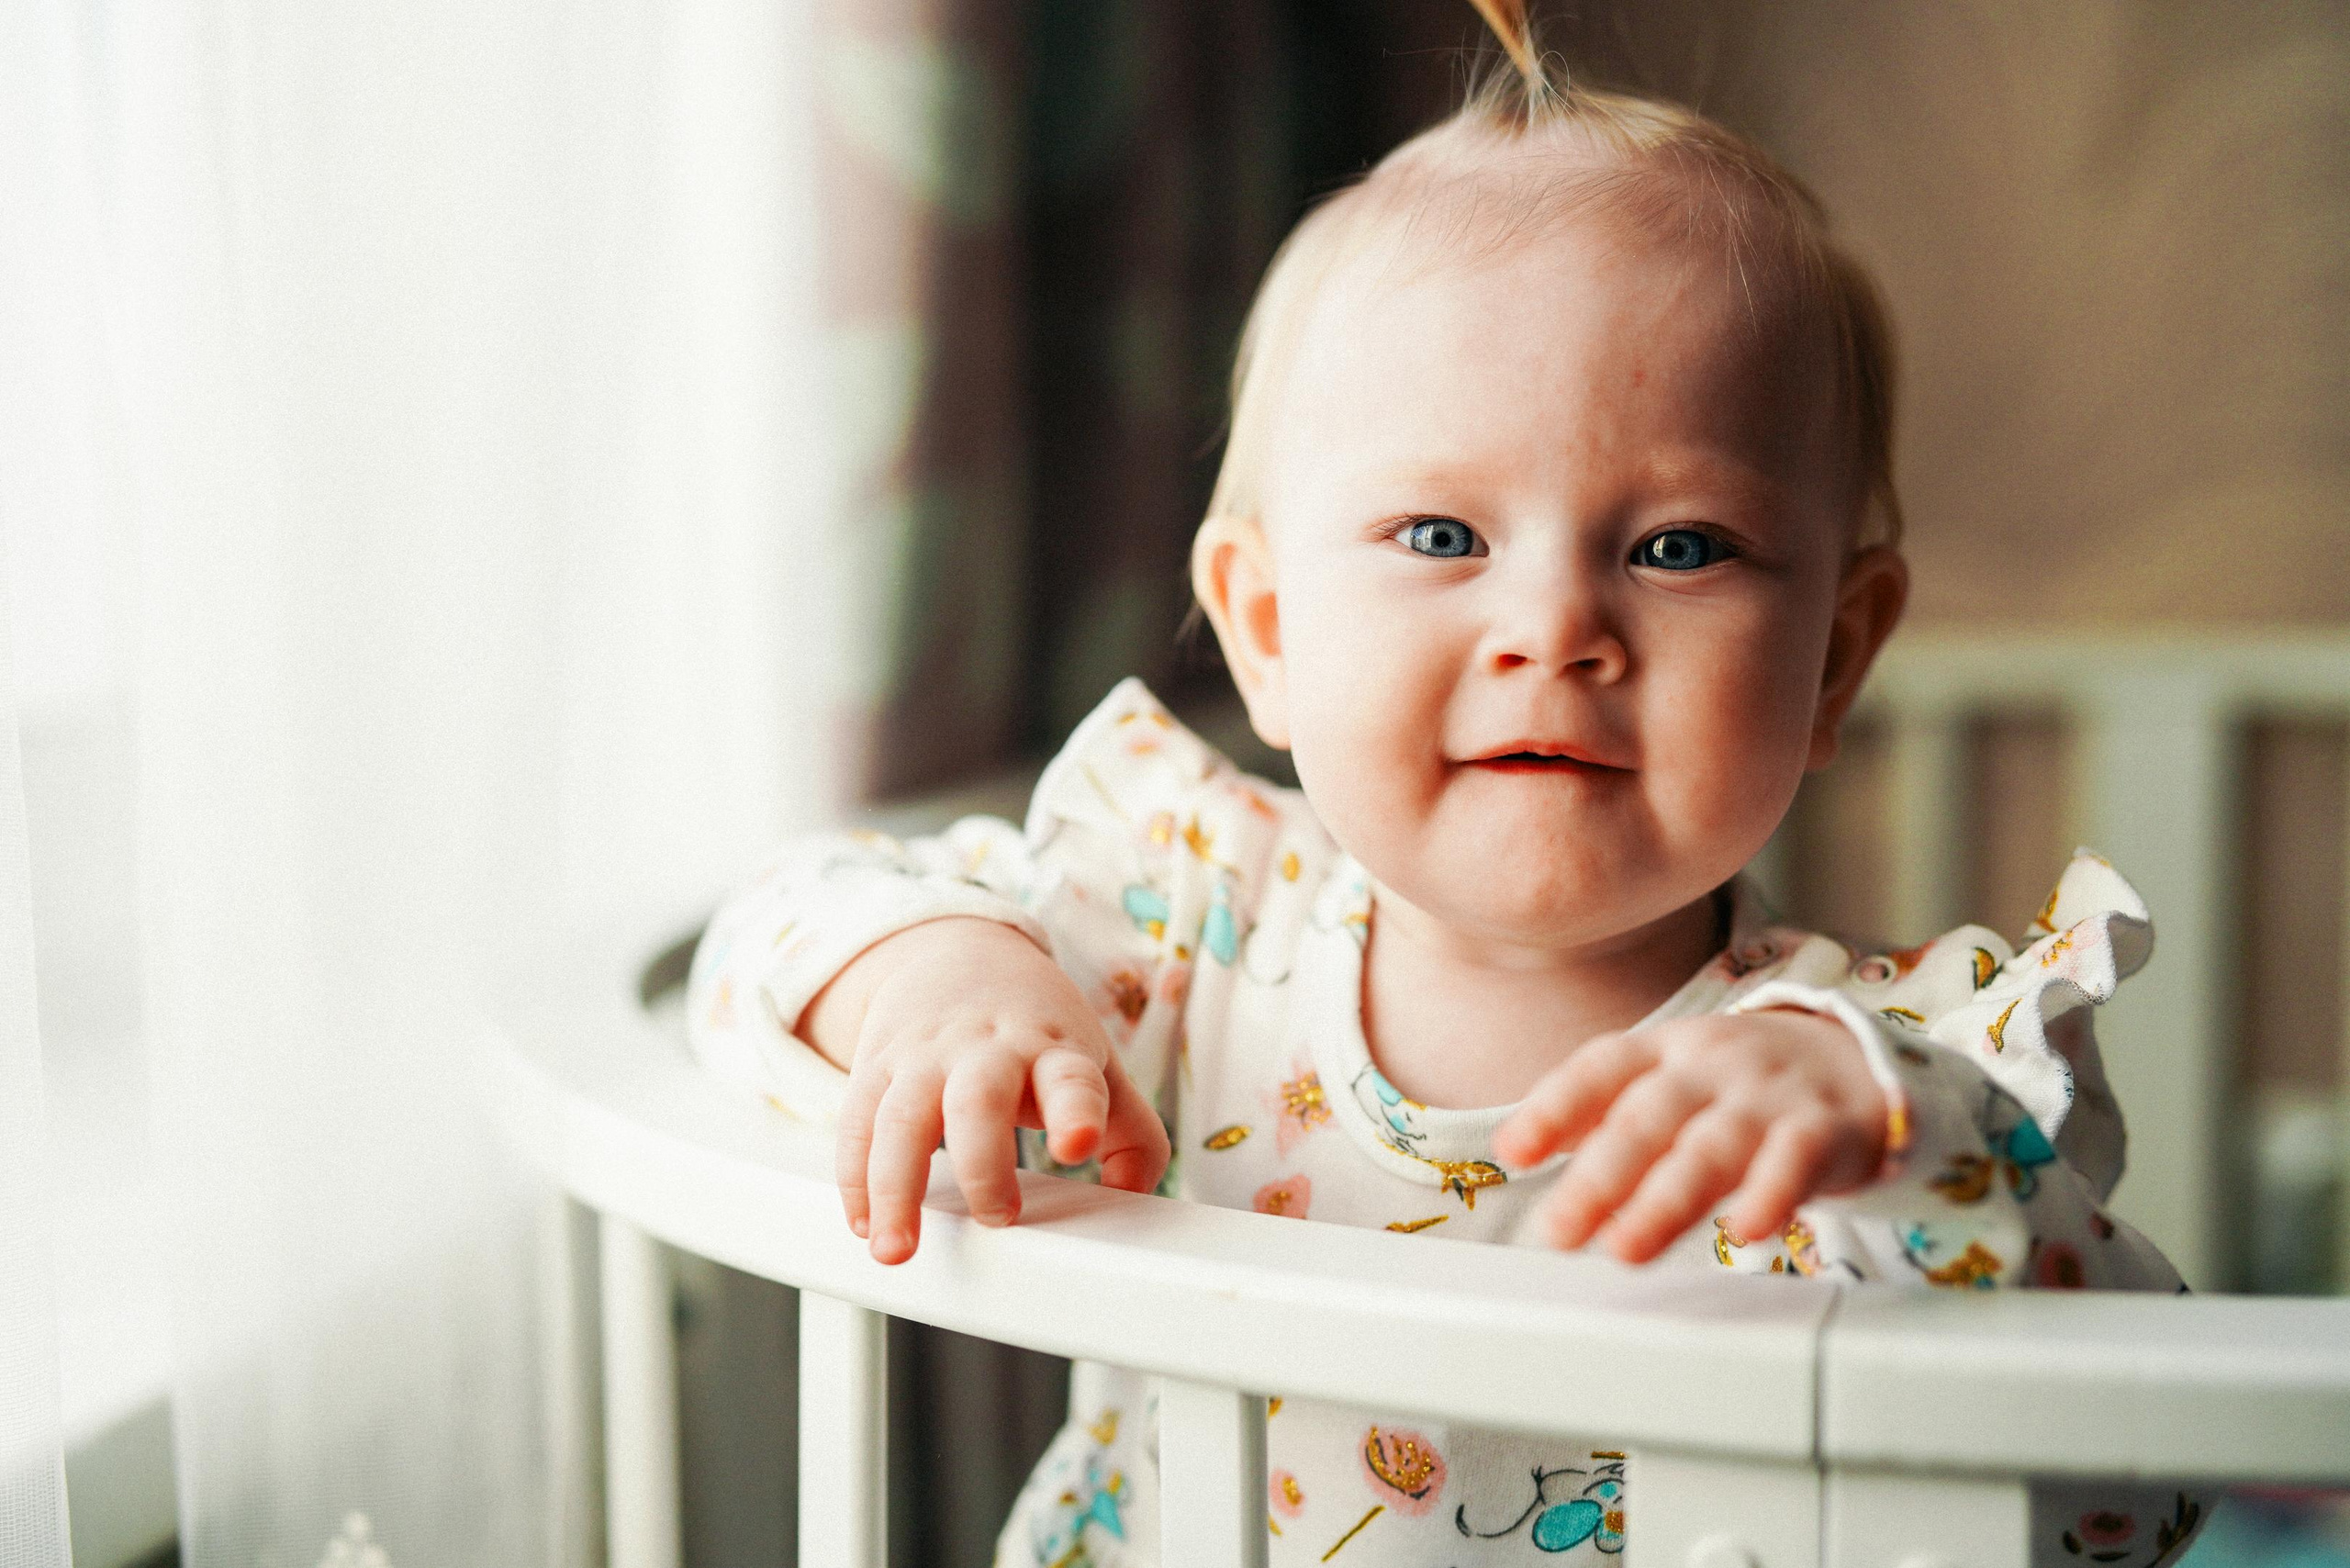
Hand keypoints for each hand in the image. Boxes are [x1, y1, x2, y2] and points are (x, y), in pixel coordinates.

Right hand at [801, 918, 1169, 1264]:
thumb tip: (1133, 1200)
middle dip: (983, 1165)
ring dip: (895, 1187)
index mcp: (1052, 1049)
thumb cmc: (1037, 1025)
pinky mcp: (878, 1067)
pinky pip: (857, 1122)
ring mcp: (926, 1057)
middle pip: (978, 1100)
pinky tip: (863, 1222)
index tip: (1079, 1144)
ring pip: (902, 1118)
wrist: (960, 952)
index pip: (1070, 1077)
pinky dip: (855, 1177)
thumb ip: (1131, 1133)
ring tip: (895, 1249)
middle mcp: (987, 1049)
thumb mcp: (1096, 1062)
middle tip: (997, 1217)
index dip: (1077, 1110)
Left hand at [1492, 1009, 1888, 1263]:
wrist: (1854, 1059)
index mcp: (1664, 1051)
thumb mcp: (1668, 1077)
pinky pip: (1796, 1160)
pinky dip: (1770, 1193)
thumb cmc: (1739, 1084)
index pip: (1601, 1068)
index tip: (1514, 1152)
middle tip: (1559, 1230)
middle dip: (1599, 1177)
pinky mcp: (1824, 1130)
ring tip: (1625, 1249)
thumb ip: (1600, 1111)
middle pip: (1648, 1118)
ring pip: (1711, 1147)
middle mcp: (1710, 1068)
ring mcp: (1767, 1097)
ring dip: (1665, 1201)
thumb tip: (1516, 1143)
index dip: (1554, 1107)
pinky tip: (1745, 1229)